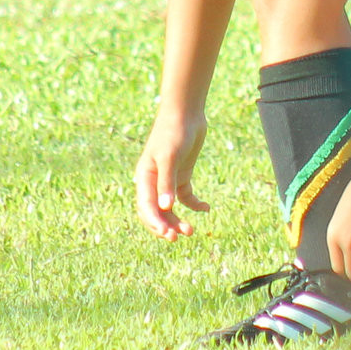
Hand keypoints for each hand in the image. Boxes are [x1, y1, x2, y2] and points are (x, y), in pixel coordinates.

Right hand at [134, 105, 210, 240]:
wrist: (186, 112)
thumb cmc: (174, 132)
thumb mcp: (170, 157)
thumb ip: (167, 182)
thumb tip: (165, 207)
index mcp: (144, 177)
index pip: (146, 207)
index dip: (155, 223)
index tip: (168, 235)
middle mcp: (154, 181)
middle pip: (156, 211)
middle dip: (165, 226)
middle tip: (179, 237)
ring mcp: (168, 179)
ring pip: (170, 208)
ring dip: (178, 220)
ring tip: (191, 231)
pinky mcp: (182, 175)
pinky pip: (185, 197)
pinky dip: (194, 205)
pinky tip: (206, 209)